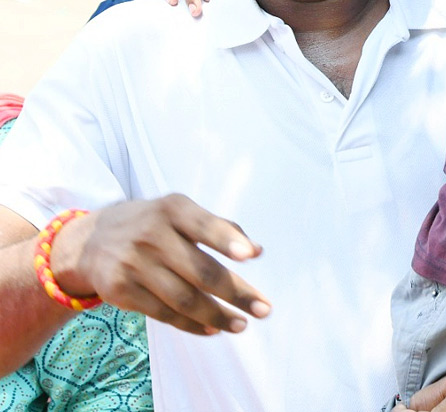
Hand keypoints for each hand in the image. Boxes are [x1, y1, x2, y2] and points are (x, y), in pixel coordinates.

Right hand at [51, 195, 269, 335]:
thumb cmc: (152, 224)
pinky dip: (191, 324)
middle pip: (200, 271)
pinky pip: (163, 314)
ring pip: (184, 298)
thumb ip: (219, 227)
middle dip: (235, 292)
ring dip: (217, 316)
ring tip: (241, 325)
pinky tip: (213, 329)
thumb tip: (257, 250)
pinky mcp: (119, 290)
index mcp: (172, 209)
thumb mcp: (179, 213)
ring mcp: (133, 264)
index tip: (250, 255)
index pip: (204, 226)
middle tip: (263, 309)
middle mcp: (151, 235)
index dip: (227, 240)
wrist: (88, 241)